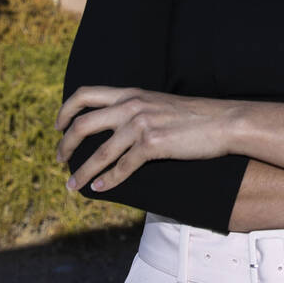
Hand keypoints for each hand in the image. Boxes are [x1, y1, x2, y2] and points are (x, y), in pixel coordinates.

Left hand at [55, 86, 240, 193]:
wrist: (224, 122)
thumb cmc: (195, 116)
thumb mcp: (160, 104)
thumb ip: (137, 109)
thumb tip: (119, 128)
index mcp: (131, 94)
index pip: (86, 94)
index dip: (66, 110)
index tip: (59, 126)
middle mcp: (132, 105)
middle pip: (83, 124)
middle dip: (65, 145)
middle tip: (60, 159)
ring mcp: (141, 124)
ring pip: (100, 152)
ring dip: (82, 171)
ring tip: (73, 185)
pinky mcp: (153, 145)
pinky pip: (122, 167)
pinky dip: (108, 180)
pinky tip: (100, 188)